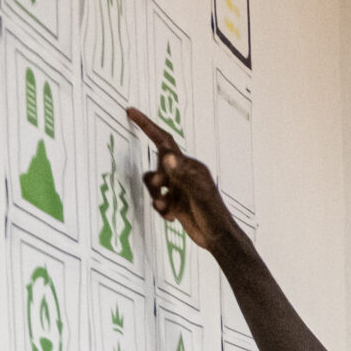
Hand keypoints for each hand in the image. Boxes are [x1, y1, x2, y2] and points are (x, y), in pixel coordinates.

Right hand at [128, 108, 234, 252]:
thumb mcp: (198, 193)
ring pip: (153, 182)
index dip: (148, 126)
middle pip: (157, 164)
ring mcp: (178, 188)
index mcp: (190, 166)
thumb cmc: (213, 215)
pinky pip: (156, 198)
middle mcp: (183, 173)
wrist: (218, 239)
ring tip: (165, 208)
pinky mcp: (174, 202)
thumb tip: (168, 156)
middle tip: (160, 188)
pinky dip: (160, 208)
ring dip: (155, 196)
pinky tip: (172, 218)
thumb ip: (182, 175)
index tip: (131, 112)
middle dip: (154, 179)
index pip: (165, 142)